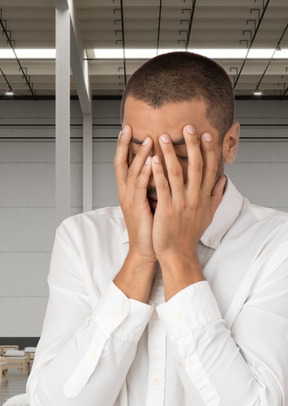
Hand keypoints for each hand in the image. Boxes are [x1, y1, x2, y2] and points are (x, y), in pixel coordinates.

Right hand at [114, 124, 155, 262]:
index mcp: (129, 190)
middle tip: (128, 127)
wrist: (147, 249)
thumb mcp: (151, 202)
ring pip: (131, 171)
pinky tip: (152, 161)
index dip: (125, 146)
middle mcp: (126, 192)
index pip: (124, 163)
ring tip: (148, 139)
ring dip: (139, 154)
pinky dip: (145, 172)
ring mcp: (129, 199)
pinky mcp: (136, 207)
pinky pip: (140, 186)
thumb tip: (165, 170)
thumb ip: (155, 185)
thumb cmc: (151, 227)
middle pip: (120, 163)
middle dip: (124, 144)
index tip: (130, 130)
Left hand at [151, 125, 225, 297]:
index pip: (210, 169)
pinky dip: (158, 172)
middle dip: (192, 145)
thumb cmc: (189, 234)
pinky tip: (153, 159)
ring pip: (177, 173)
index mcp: (204, 197)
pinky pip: (162, 187)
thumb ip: (215, 196)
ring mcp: (181, 204)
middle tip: (187, 127)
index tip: (207, 134)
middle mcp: (195, 198)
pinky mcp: (167, 210)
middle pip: (196, 166)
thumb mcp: (208, 215)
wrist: (178, 253)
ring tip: (164, 137)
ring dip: (171, 153)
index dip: (209, 151)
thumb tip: (223, 180)